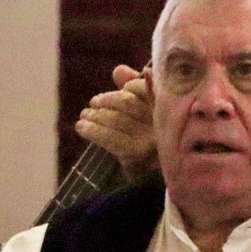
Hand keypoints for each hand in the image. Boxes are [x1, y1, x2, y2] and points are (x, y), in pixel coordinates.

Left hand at [75, 64, 156, 180]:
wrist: (161, 180)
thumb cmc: (153, 142)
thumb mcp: (147, 115)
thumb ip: (135, 89)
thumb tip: (118, 70)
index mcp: (170, 109)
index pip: (150, 89)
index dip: (133, 86)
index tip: (123, 89)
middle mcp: (163, 123)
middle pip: (129, 103)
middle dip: (107, 101)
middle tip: (93, 103)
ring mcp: (151, 140)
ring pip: (117, 120)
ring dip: (95, 116)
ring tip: (84, 116)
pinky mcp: (137, 155)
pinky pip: (110, 138)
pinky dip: (92, 131)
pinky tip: (81, 127)